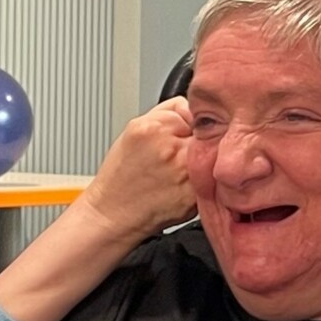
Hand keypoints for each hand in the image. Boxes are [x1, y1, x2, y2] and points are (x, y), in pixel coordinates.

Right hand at [78, 98, 195, 240]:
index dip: (185, 124)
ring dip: (199, 161)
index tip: (175, 137)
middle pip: (203, 132)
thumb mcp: (133, 130)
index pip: (192, 110)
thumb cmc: (121, 176)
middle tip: (172, 158)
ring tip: (174, 172)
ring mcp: (184, 174)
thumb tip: (193, 105)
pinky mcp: (193, 196)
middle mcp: (170, 149)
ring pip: (209, 155)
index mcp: (152, 129)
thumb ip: (167, 112)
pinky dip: (201, 180)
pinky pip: (209, 178)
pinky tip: (179, 186)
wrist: (112, 214)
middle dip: (193, 141)